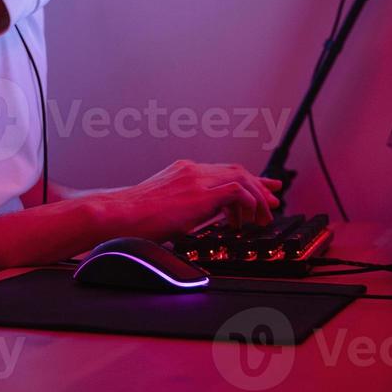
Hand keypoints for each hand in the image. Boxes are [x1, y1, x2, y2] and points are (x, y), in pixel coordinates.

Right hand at [89, 160, 282, 240]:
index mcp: (183, 172)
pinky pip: (237, 191)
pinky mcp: (199, 193)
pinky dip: (248, 204)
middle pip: (237, 171)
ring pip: (241, 178)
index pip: (223, 171)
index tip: (260, 190)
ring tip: (264, 217)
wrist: (118, 215)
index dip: (245, 181)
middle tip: (273, 201)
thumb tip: (205, 219)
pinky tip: (246, 220)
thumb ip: (187, 207)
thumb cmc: (133, 218)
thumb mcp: (166, 208)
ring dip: (257, 199)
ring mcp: (196, 179)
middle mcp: (192, 170)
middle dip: (259, 186)